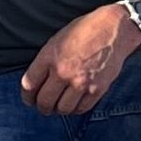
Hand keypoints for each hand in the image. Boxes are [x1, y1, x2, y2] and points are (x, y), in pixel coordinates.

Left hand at [20, 5, 140, 115]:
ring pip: (63, 109)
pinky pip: (82, 108)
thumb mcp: (56, 41)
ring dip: (58, 110)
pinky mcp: (97, 89)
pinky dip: (75, 109)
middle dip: (41, 107)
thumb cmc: (83, 31)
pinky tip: (74, 105)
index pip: (29, 85)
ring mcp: (81, 82)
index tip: (29, 99)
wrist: (112, 29)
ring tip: (58, 107)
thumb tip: (37, 82)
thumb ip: (45, 62)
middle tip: (43, 107)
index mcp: (49, 57)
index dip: (27, 96)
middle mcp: (63, 71)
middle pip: (44, 101)